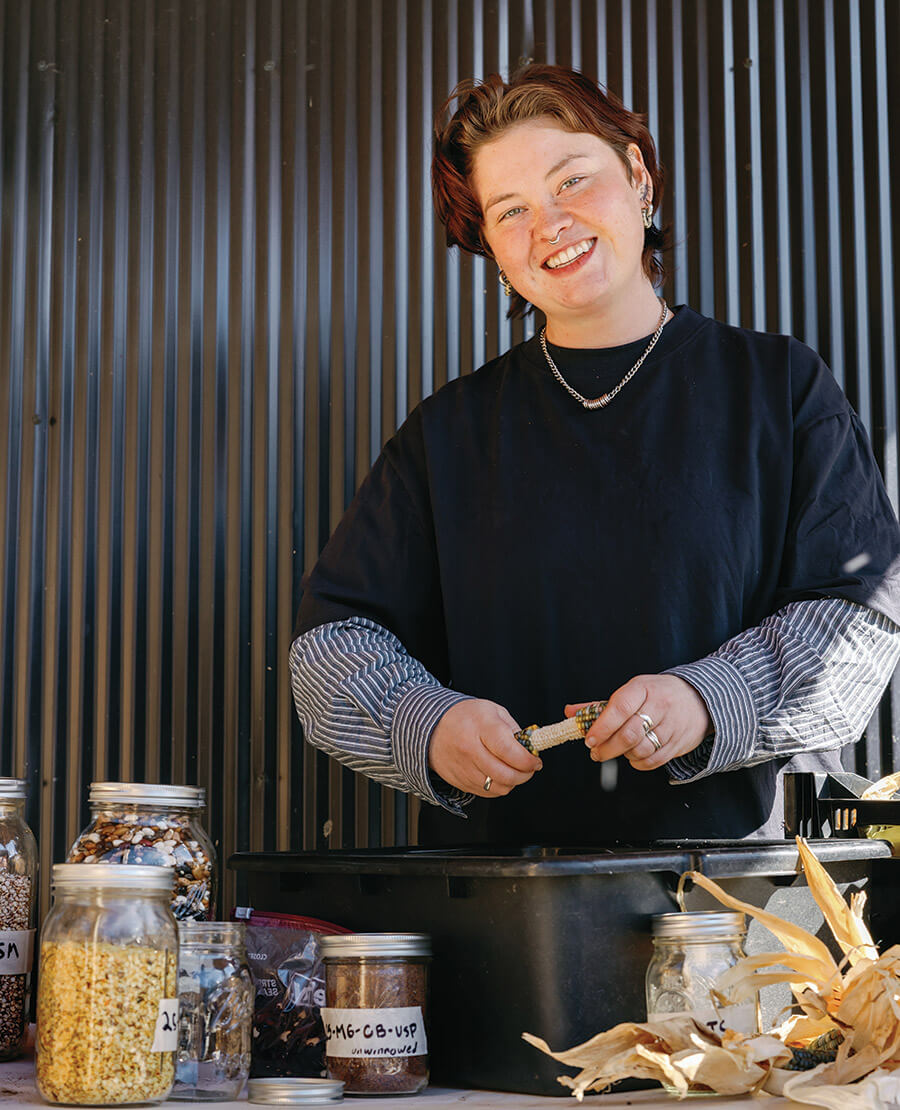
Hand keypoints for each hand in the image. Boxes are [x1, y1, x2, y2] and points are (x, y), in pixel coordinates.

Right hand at [428, 698, 542, 796]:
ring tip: (514, 770)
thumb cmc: (466, 717)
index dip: (527, 760)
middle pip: (505, 774)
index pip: (508, 751)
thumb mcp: (493, 711)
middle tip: (530, 768)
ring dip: (512, 782)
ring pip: (498, 787)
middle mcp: (469, 749)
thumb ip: (514, 730)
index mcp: (481, 726)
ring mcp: (463, 767)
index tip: (535, 761)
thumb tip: (532, 749)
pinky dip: (498, 787)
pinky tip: (498, 774)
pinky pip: (486, 792)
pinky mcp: (458, 781)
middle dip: (525, 775)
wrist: (431, 727)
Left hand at [567, 675, 710, 769]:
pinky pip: (653, 761)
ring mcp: (671, 726)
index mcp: (643, 688)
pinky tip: (631, 757)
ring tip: (615, 750)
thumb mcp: (631, 692)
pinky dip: (637, 763)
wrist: (700, 700)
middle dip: (607, 747)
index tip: (589, 739)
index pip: (620, 708)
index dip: (602, 726)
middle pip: (629, 734)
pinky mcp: (678, 744)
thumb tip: (570, 712)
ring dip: (622, 755)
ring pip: (640, 749)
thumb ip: (600, 705)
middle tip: (595, 752)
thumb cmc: (656, 695)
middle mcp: (659, 706)